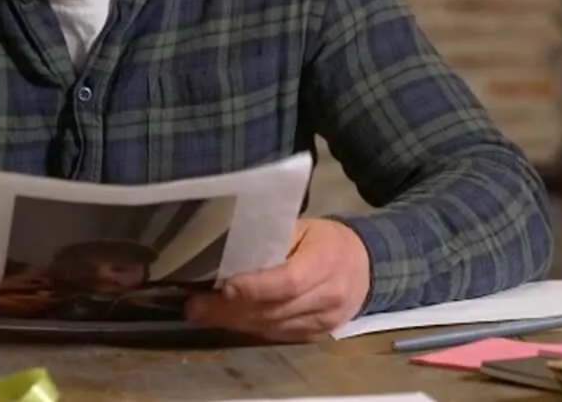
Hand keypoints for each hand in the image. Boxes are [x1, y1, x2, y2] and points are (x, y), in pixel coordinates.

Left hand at [185, 218, 369, 341]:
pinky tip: (228, 319)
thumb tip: (228, 244)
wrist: (366, 264)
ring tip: (202, 312)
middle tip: (195, 305)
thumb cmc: (327, 239)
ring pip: (272, 327)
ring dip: (234, 321)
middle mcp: (328, 296)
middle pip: (275, 309)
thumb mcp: (305, 227)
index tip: (224, 286)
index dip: (255, 287)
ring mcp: (323, 321)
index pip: (289, 281)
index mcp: (326, 261)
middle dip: (231, 309)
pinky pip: (277, 335)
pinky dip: (250, 328)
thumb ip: (273, 237)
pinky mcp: (315, 335)